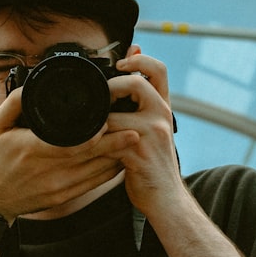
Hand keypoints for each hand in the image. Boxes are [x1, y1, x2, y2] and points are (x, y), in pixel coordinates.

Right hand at [0, 86, 134, 219]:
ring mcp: (58, 186)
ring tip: (132, 144)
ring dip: (115, 158)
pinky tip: (119, 162)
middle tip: (136, 131)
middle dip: (115, 144)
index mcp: (32, 149)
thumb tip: (32, 86)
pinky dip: (108, 173)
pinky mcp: (63, 196)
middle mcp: (49, 170)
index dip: (95, 135)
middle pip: (90, 156)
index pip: (71, 143)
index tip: (111, 121)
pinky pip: (92, 185)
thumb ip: (13, 104)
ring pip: (95, 172)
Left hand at [106, 47, 184, 213]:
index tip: (121, 62)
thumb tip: (125, 77)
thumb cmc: (152, 163)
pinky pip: (107, 138)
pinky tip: (90, 146)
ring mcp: (152, 133)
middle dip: (111, 86)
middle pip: (137, 82)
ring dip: (97, 120)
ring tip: (91, 129)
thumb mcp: (153, 129)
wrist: (165, 198)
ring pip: (114, 113)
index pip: (159, 69)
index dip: (139, 59)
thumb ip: (141, 106)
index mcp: (164, 107)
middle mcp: (161, 115)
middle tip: (100, 98)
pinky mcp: (137, 152)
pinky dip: (94, 140)